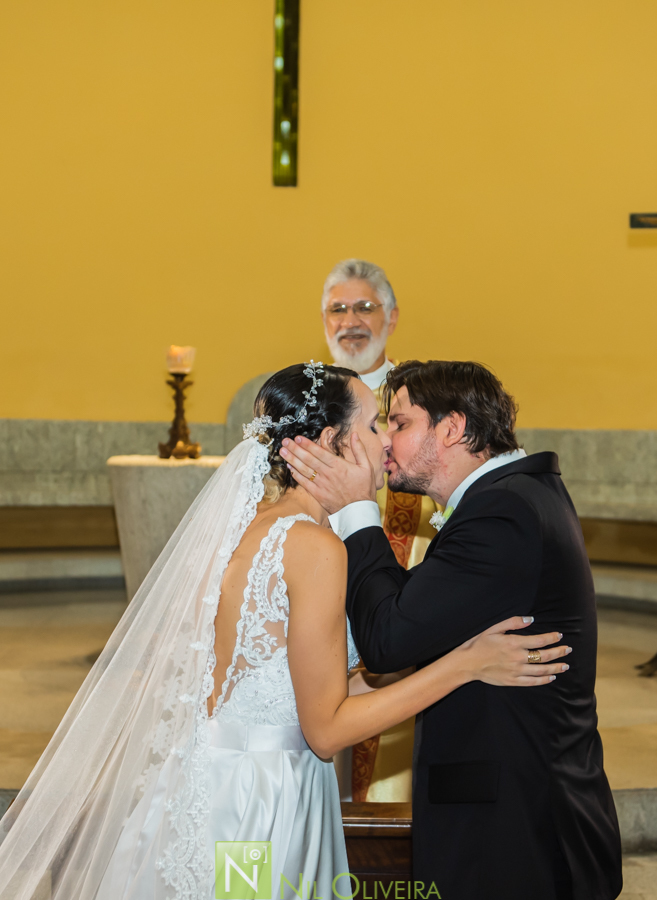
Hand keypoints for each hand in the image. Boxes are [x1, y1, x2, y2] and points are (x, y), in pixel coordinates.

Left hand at [280, 434, 376, 513]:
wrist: (359, 511)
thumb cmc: (364, 489)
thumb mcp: (367, 467)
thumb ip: (359, 449)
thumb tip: (354, 434)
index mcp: (339, 466)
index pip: (319, 452)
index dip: (307, 444)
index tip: (297, 438)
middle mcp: (328, 474)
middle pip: (308, 459)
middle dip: (295, 449)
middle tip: (285, 441)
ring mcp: (321, 485)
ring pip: (304, 470)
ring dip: (292, 460)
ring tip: (282, 452)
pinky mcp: (318, 494)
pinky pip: (305, 483)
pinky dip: (296, 475)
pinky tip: (290, 468)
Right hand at [456, 616, 571, 685]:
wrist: (468, 663)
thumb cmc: (480, 643)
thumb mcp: (494, 628)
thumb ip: (513, 623)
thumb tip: (530, 620)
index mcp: (514, 643)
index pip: (539, 641)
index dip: (551, 638)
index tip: (559, 636)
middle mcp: (518, 658)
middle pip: (544, 656)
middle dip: (558, 652)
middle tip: (568, 650)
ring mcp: (516, 671)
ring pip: (541, 670)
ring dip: (555, 667)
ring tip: (565, 665)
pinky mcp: (513, 681)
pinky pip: (532, 682)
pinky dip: (544, 680)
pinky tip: (551, 677)